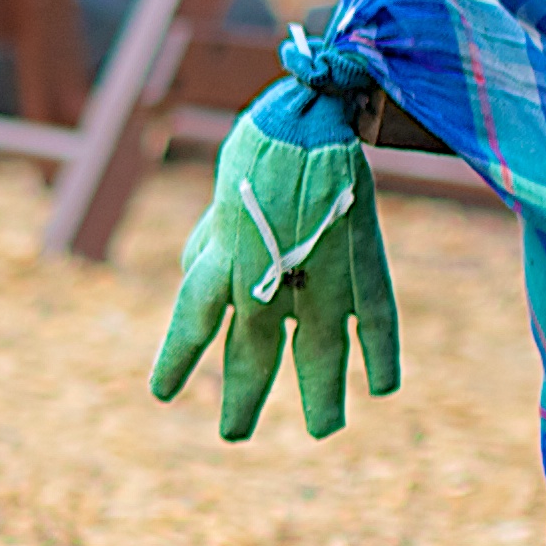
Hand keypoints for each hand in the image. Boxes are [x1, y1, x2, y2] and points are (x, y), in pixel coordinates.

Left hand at [145, 97, 395, 443]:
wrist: (313, 110)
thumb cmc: (261, 148)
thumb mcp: (221, 198)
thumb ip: (207, 242)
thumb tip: (192, 271)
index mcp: (223, 259)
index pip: (192, 323)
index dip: (177, 359)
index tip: (161, 393)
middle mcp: (266, 277)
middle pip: (252, 355)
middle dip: (243, 398)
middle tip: (233, 436)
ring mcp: (319, 273)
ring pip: (318, 352)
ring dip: (321, 396)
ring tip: (324, 431)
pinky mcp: (363, 261)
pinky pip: (375, 317)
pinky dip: (381, 353)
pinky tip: (384, 388)